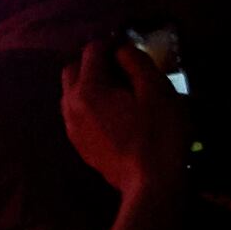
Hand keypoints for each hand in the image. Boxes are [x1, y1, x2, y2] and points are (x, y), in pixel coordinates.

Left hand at [58, 40, 183, 198]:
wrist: (151, 185)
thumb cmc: (160, 135)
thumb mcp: (157, 92)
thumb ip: (136, 63)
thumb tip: (121, 50)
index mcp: (88, 89)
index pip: (91, 51)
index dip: (112, 44)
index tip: (131, 49)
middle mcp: (70, 105)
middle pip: (72, 69)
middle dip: (93, 62)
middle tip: (123, 67)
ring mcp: (71, 127)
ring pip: (71, 92)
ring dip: (90, 83)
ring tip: (121, 90)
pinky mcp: (79, 144)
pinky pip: (77, 113)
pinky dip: (90, 104)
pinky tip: (115, 113)